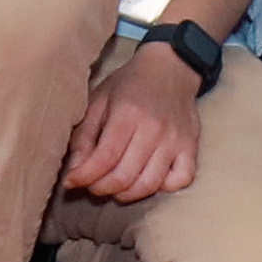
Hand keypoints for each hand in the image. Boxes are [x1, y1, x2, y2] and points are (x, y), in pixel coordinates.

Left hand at [62, 41, 204, 201]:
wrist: (171, 68)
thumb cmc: (130, 85)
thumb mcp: (99, 100)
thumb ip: (85, 136)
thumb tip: (75, 170)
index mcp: (127, 113)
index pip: (105, 158)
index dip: (84, 177)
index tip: (70, 182)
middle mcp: (154, 129)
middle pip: (124, 176)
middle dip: (101, 188)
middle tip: (91, 185)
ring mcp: (175, 140)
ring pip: (150, 184)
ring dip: (126, 194)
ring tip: (114, 187)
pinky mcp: (191, 147)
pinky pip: (181, 180)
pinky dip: (163, 188)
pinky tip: (148, 179)